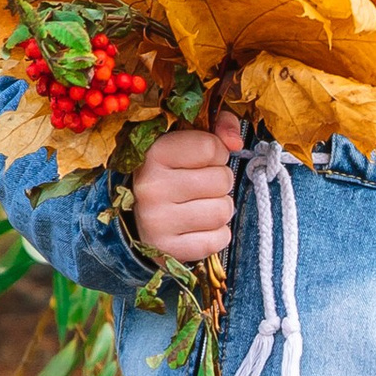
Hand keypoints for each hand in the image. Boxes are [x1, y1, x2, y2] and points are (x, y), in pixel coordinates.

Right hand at [132, 113, 241, 263]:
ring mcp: (157, 222)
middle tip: (202, 185)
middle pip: (222, 180)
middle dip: (220, 181)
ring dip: (220, 207)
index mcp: (152, 154)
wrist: (138, 219)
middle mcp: (151, 187)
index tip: (203, 160)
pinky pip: (220, 239)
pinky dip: (217, 233)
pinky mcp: (169, 249)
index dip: (216, 153)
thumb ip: (218, 126)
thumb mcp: (187, 138)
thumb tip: (236, 143)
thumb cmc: (171, 173)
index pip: (211, 148)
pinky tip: (198, 226)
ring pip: (223, 210)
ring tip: (200, 204)